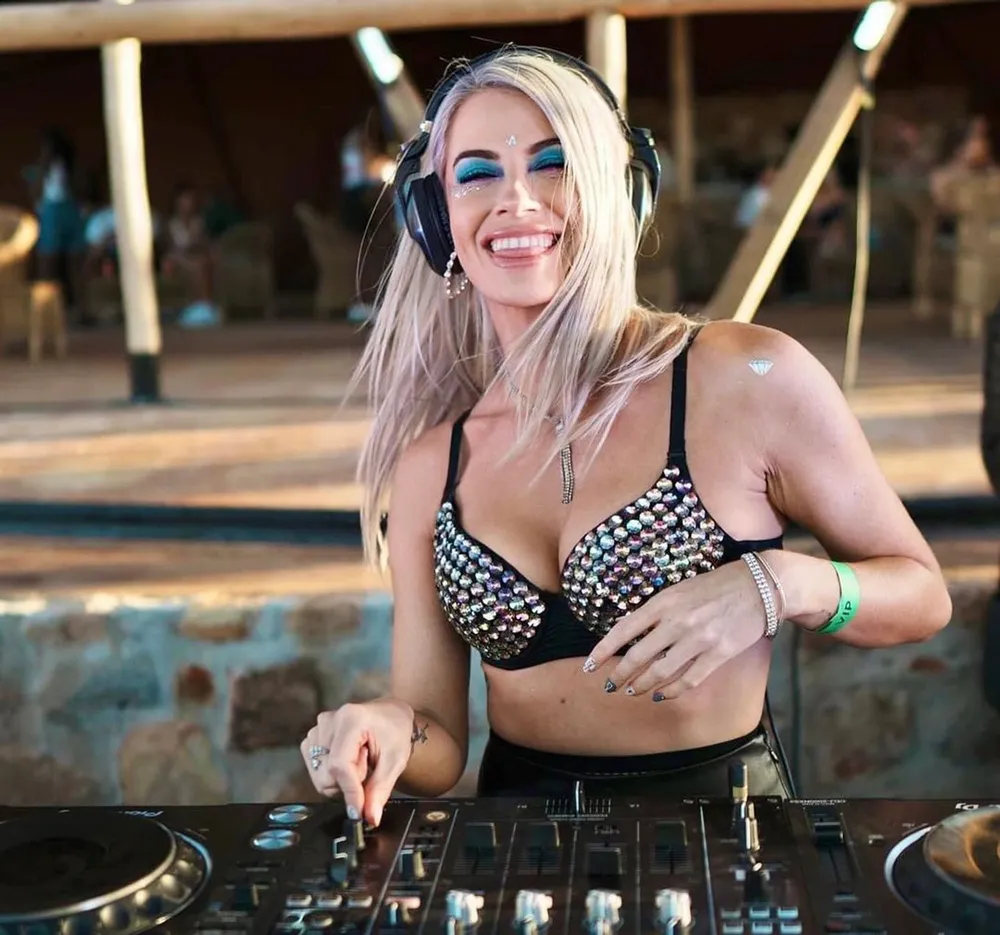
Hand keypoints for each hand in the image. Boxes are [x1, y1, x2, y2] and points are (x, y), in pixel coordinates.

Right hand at [301, 697, 414, 825]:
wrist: (389, 714)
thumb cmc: (395, 732)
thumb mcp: (395, 759)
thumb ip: (381, 788)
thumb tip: (370, 817)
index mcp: (351, 719)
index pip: (340, 765)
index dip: (349, 792)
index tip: (358, 812)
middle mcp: (328, 721)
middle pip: (326, 775)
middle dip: (349, 782)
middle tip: (367, 767)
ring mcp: (317, 728)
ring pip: (319, 776)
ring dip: (341, 779)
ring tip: (359, 761)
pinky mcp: (312, 737)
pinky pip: (316, 770)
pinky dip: (332, 774)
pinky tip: (348, 760)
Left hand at [583, 559, 768, 700]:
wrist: (759, 586)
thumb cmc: (715, 586)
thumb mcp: (679, 590)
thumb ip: (656, 611)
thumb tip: (631, 634)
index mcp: (664, 602)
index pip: (624, 630)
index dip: (603, 650)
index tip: (590, 666)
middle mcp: (678, 622)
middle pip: (638, 656)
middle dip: (619, 675)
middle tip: (610, 686)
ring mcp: (699, 639)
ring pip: (660, 672)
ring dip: (642, 685)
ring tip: (633, 690)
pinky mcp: (719, 654)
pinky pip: (689, 680)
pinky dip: (672, 690)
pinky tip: (662, 693)